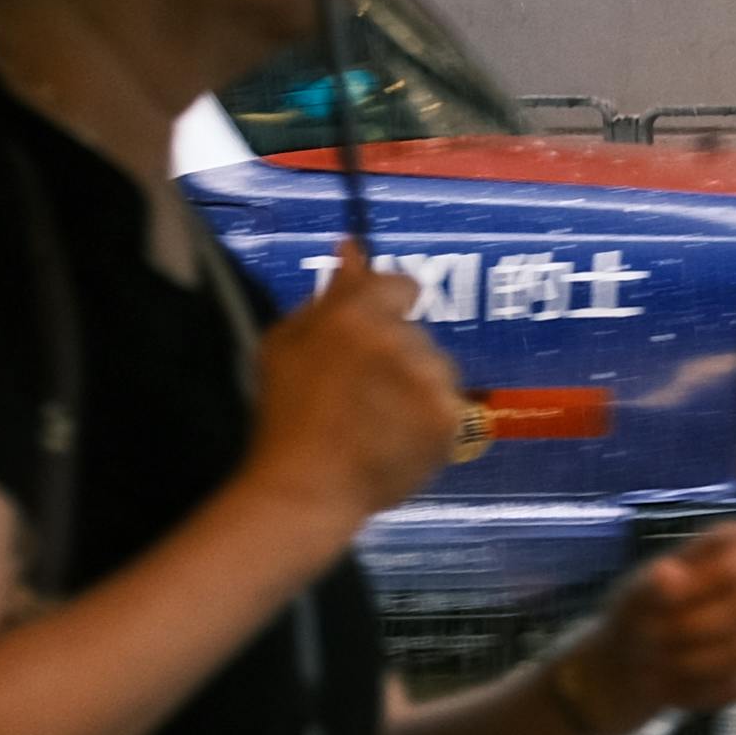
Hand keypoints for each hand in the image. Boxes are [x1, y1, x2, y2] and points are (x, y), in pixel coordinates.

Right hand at [247, 248, 469, 531]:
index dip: (387, 308)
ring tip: (376, 420)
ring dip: (415, 387)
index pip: (401, 285)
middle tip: (359, 392)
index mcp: (357, 315)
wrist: (306, 487)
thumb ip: (327, 294)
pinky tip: (396, 437)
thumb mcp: (285, 345)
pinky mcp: (450, 418)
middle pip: (414, 334)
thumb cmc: (285, 416)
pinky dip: (428, 420)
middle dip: (394, 354)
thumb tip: (353, 247)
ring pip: (435, 369)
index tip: (370, 335)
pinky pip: (448, 406)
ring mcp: (430, 381)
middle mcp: (401, 340)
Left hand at [555, 519, 735, 734]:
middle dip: (691, 625)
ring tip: (656, 661)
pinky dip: (695, 687)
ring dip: (690, 660)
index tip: (675, 581)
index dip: (722, 569)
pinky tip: (671, 683)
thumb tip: (669, 573)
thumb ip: (654, 583)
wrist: (634, 663)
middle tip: (652, 633)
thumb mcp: (637, 592)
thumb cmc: (643, 612)